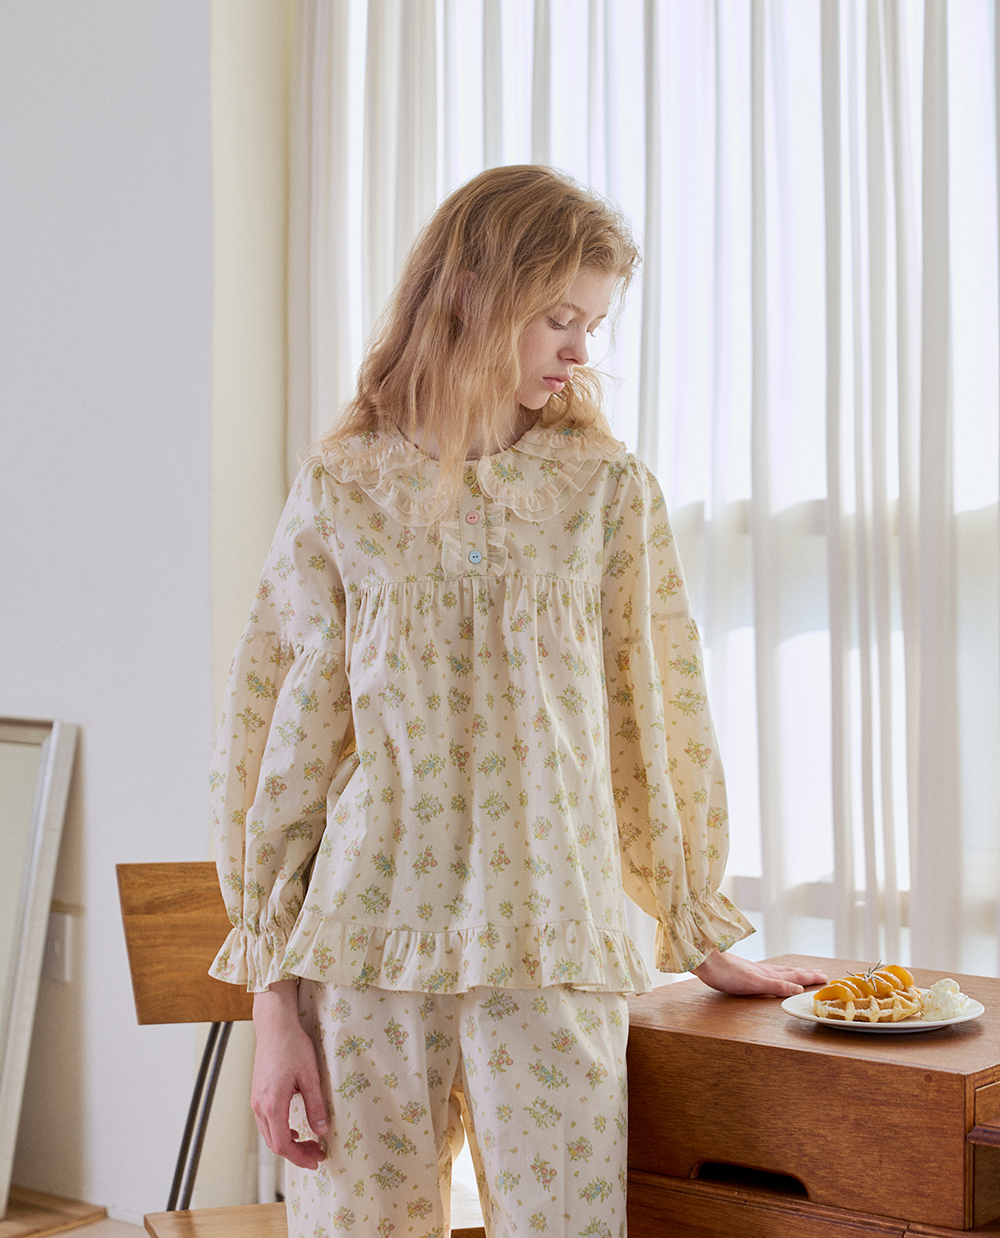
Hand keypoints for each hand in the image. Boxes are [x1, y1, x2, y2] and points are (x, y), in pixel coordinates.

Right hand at [251, 980, 328, 1169]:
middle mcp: (260, 1106)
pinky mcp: (257, 1094)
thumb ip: (316, 1106)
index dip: (300, 1158)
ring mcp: (256, 1100)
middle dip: (297, 1154)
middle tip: (318, 1154)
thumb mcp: (310, 1076)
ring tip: (310, 1143)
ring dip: (288, 1143)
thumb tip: (322, 1131)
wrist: (275, 1025)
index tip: (316, 1161)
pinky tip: (295, 1128)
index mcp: (272, 1104)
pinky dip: (280, 1131)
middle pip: (275, 1144)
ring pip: (269, 1134)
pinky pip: (266, 1122)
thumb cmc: (293, 1046)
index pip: (284, 1145)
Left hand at [693, 950, 827, 996]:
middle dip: (806, 974)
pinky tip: (772, 973)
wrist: (705, 960)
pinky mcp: (744, 970)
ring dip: (794, 972)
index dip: (809, 978)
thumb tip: (797, 989)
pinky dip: (778, 972)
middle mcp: (763, 970)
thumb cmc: (725, 973)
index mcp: (767, 974)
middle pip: (789, 971)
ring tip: (803, 972)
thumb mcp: (753, 983)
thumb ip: (775, 985)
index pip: (794, 976)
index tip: (826, 978)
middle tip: (821, 974)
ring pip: (780, 970)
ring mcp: (754, 969)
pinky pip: (768, 971)